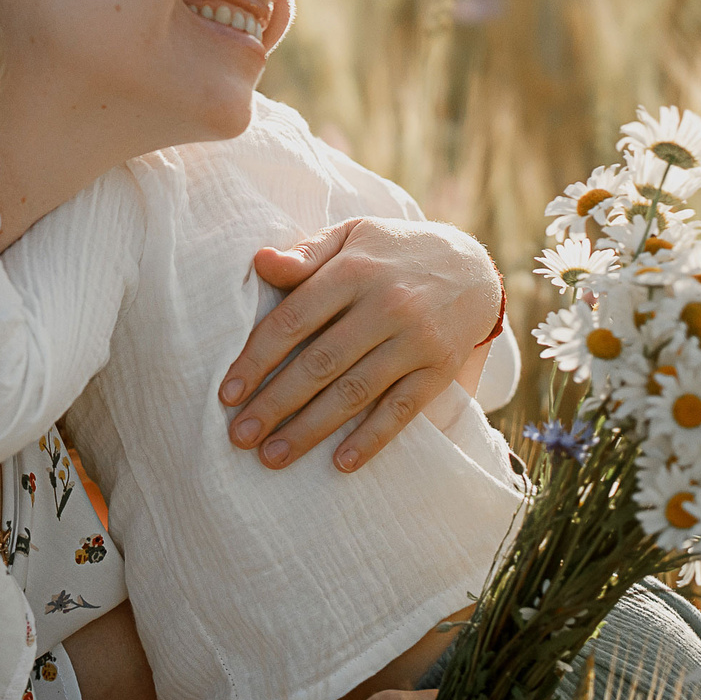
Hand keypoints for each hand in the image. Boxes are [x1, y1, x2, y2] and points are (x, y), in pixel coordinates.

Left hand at [218, 217, 501, 472]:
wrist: (473, 266)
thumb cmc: (391, 254)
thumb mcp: (351, 236)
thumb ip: (306, 254)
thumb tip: (260, 261)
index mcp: (353, 271)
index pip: (293, 321)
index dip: (257, 360)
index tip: (227, 394)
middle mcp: (386, 305)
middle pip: (319, 363)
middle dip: (275, 404)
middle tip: (239, 436)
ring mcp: (416, 339)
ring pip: (355, 391)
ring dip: (310, 429)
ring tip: (273, 457)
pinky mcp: (440, 368)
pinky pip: (402, 409)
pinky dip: (372, 438)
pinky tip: (341, 463)